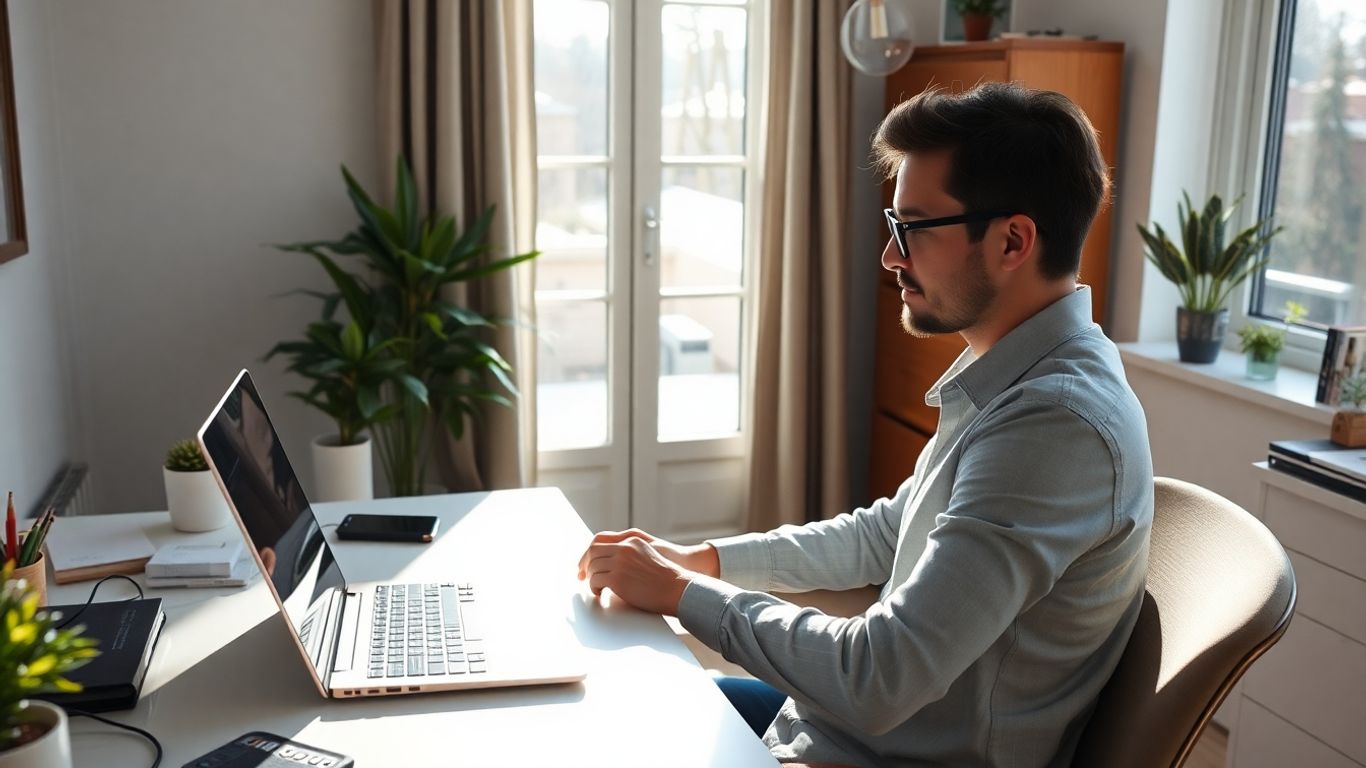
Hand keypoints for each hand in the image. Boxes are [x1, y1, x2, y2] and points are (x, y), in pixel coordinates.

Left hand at [578, 535, 695, 614]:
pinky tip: (600, 593)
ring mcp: (620, 563)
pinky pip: (595, 581)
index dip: (590, 552)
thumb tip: (611, 564)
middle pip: (592, 551)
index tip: (585, 563)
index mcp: (632, 541)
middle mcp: (624, 548)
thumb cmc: (666, 578)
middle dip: (584, 564)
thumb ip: (631, 554)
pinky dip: (594, 588)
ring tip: (596, 588)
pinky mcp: (617, 579)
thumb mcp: (648, 555)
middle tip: (581, 576)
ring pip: (593, 568)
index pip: (600, 539)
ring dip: (591, 579)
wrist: (678, 588)